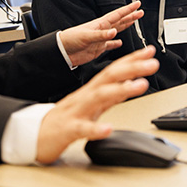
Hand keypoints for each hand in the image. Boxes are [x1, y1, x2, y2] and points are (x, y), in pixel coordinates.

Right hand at [35, 46, 158, 163]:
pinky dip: (95, 129)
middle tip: (152, 64)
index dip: (133, 60)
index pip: (114, 70)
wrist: (35, 134)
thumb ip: (112, 94)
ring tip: (140, 86)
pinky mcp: (68, 129)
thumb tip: (133, 83)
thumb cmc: (66, 119)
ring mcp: (77, 111)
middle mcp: (86, 96)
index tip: (151, 52)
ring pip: (99, 97)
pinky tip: (107, 128)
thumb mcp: (94, 104)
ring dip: (120, 90)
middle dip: (132, 68)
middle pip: (109, 77)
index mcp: (92, 90)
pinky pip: (82, 128)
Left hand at [59, 1, 143, 66]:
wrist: (62, 51)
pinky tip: (119, 42)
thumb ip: (101, 35)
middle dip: (130, 16)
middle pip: (120, 21)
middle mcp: (102, 30)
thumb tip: (114, 33)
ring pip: (116, 30)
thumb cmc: (71, 40)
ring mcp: (101, 39)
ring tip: (133, 22)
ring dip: (125, 26)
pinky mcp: (98, 48)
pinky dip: (115, 43)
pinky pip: (110, 45)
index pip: (117, 15)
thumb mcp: (86, 36)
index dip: (128, 9)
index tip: (137, 4)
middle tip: (140, 11)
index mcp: (100, 24)